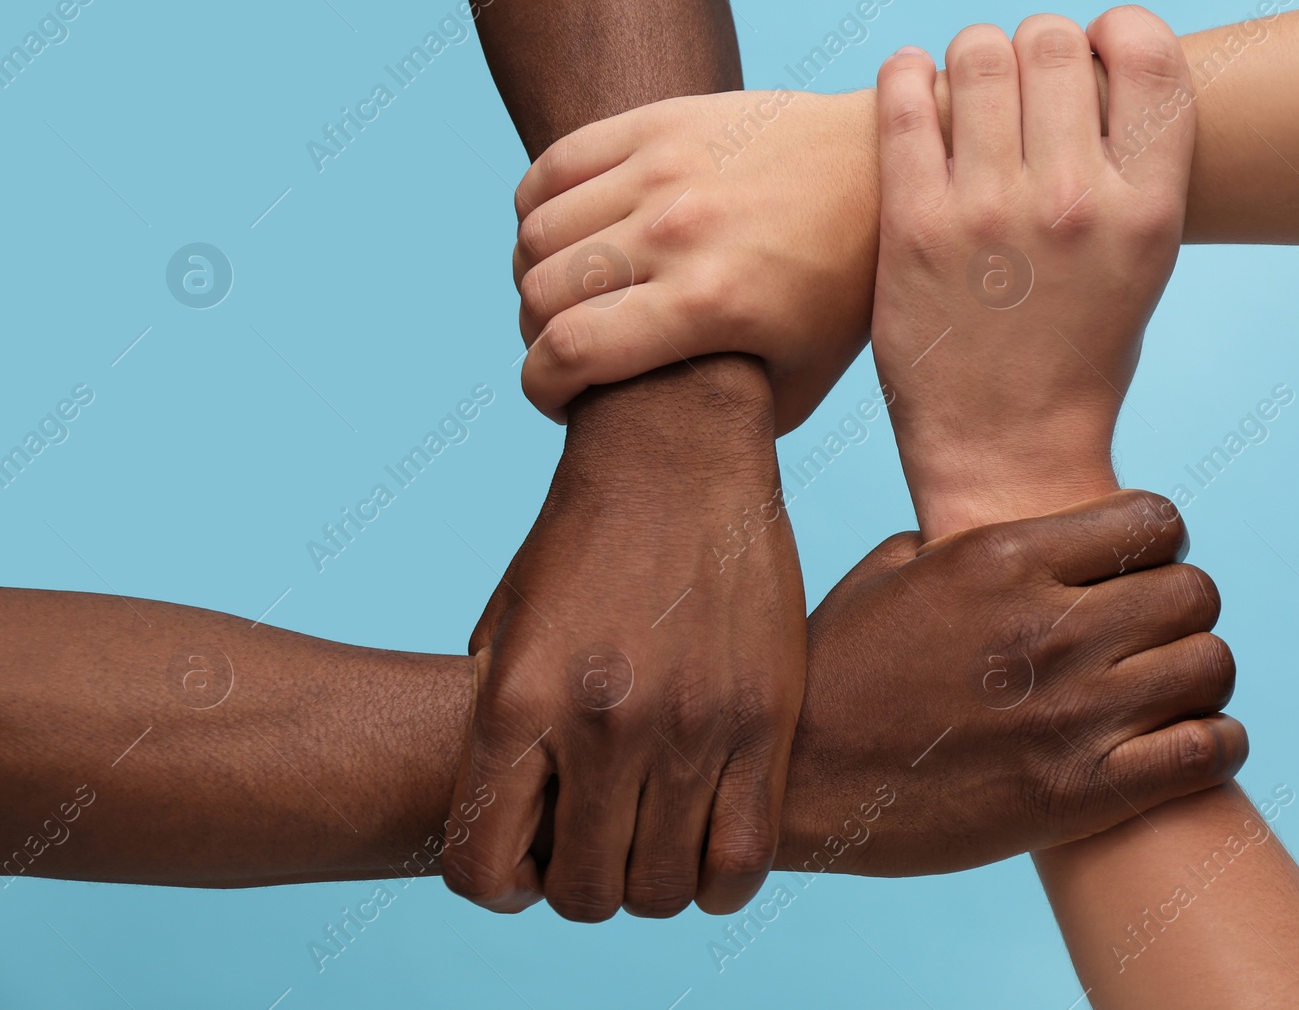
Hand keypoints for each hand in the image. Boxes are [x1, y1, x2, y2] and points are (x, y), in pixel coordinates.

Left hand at [440, 358, 806, 921]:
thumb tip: (523, 840)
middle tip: (592, 843)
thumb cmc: (578, 541)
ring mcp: (694, 723)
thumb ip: (503, 739)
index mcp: (522, 700)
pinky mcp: (766, 715)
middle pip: (584, 895)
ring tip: (649, 837)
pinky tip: (705, 838)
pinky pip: (745, 859)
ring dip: (648, 883)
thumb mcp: (504, 630)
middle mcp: (606, 722)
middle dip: (576, 886)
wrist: (675, 450)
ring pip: (664, 890)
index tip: (521, 859)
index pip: (486, 870)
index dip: (498, 882)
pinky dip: (719, 878)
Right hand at [509, 90, 880, 433]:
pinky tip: (569, 236)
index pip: (568, 351)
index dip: (540, 389)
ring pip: (536, 231)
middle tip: (570, 352)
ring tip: (571, 296)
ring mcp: (663, 169)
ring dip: (535, 276)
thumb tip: (668, 445)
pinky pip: (552, 166)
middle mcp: (675, 232)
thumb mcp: (802, 378)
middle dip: (538, 339)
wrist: (886, 168)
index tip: (558, 402)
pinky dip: (536, 209)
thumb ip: (730, 421)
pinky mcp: (659, 123)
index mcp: (709, 303)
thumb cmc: (847, 286)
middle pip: (539, 293)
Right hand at [777, 491, 1245, 875]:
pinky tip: (1179, 743)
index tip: (1133, 572)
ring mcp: (1068, 714)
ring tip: (1164, 691)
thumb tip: (1026, 538)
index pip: (1157, 521)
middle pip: (1196, 591)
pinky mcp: (1079, 794)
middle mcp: (1047, 627)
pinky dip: (1214, 743)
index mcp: (1001, 558)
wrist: (797, 787)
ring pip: (1212, 665)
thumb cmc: (833, 673)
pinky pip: (1210, 751)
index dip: (1158, 545)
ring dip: (1199, 676)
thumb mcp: (888, 574)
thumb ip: (967, 541)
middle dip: (1183, 608)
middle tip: (1149, 636)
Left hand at [871, 12, 1195, 535]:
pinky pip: (904, 104)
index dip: (1115, 34)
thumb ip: (1126, 175)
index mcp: (1148, 210)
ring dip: (970, 56)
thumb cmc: (1076, 358)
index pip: (1149, 54)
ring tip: (964, 85)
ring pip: (978, 56)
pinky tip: (911, 85)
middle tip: (1019, 77)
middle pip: (1053, 42)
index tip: (1093, 54)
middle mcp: (1075, 202)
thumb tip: (1091, 79)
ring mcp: (990, 213)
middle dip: (1035, 44)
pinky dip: (906, 76)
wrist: (1007, 454)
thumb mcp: (1140, 267)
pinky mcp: (916, 228)